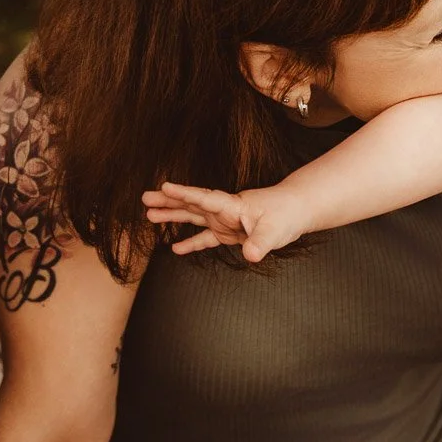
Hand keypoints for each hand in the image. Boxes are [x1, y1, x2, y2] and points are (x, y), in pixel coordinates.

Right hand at [141, 182, 304, 261]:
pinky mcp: (230, 233)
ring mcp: (225, 221)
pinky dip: (192, 243)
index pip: (205, 198)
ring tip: (150, 215)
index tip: (165, 186)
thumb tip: (250, 256)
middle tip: (144, 198)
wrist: (297, 210)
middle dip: (169, 201)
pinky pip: (206, 238)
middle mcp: (225, 211)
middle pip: (192, 204)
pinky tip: (176, 248)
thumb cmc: (287, 214)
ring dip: (173, 215)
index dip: (186, 193)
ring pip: (194, 217)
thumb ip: (260, 242)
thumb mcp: (275, 230)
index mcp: (233, 205)